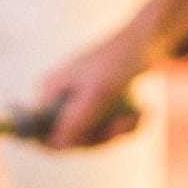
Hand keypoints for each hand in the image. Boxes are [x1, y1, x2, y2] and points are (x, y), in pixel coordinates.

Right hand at [36, 23, 152, 149]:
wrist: (147, 40)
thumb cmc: (118, 61)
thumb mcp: (98, 93)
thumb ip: (76, 121)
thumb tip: (56, 147)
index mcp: (49, 92)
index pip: (40, 132)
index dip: (60, 145)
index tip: (90, 142)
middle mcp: (59, 99)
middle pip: (72, 140)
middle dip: (101, 136)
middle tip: (123, 125)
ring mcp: (79, 104)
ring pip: (93, 138)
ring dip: (118, 131)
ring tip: (138, 114)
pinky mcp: (98, 107)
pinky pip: (108, 130)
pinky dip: (125, 125)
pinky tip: (141, 113)